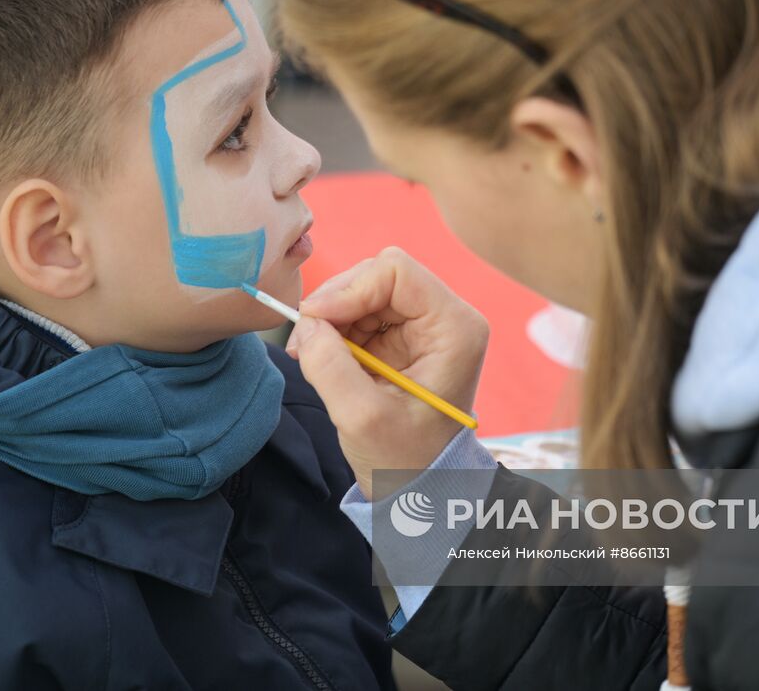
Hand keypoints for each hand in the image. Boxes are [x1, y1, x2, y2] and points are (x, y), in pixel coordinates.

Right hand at [286, 247, 487, 498]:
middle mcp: (445, 317)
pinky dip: (336, 328)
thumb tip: (306, 324)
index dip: (349, 288)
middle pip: (378, 276)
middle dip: (336, 304)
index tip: (314, 320)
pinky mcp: (404, 336)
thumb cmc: (404, 459)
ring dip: (332, 318)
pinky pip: (361, 312)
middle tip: (304, 342)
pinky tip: (324, 357)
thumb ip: (330, 367)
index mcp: (454, 329)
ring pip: (365, 290)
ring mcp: (424, 325)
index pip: (397, 272)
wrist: (421, 486)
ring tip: (311, 355)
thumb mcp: (362, 419)